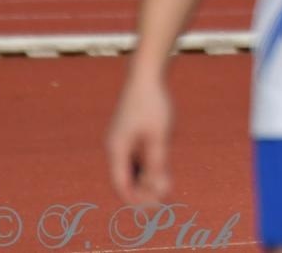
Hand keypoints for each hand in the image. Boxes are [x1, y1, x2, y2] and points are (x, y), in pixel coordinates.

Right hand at [106, 74, 172, 203]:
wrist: (146, 75)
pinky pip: (136, 156)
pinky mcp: (129, 133)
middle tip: (165, 195)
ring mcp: (121, 140)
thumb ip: (157, 162)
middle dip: (143, 190)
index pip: (122, 185)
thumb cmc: (152, 104)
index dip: (136, 198)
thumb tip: (159, 188)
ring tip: (166, 182)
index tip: (155, 206)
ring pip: (132, 167)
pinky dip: (147, 165)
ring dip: (146, 177)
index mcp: (117, 149)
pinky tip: (162, 164)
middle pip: (126, 178)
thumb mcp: (159, 135)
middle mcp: (115, 147)